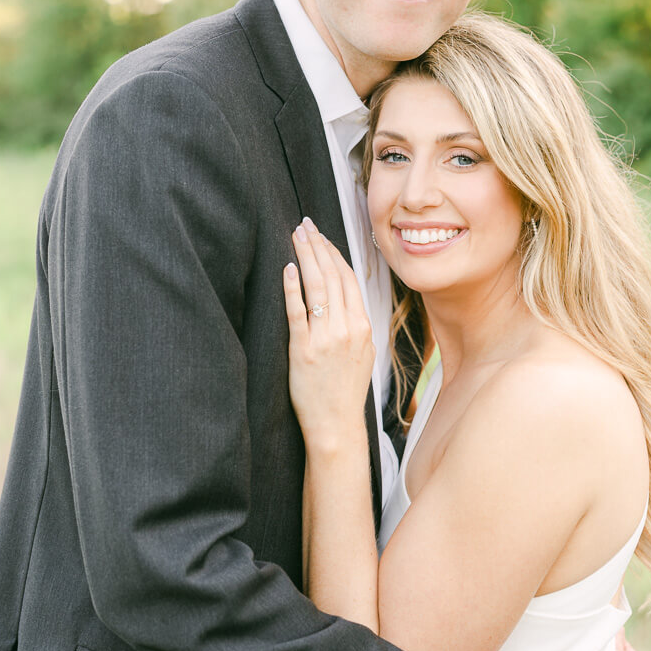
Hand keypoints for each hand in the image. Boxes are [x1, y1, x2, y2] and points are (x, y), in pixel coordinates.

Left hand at [283, 217, 374, 445]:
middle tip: (304, 225)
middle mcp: (347, 329)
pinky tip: (288, 268)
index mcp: (363, 327)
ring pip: (317, 287)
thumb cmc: (345, 391)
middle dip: (318, 245)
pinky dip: (292, 288)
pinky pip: (297, 312)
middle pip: (332, 276)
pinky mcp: (304, 350)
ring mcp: (326, 339)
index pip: (348, 279)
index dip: (334, 253)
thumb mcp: (363, 353)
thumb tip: (343, 297)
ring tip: (295, 236)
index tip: (321, 236)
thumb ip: (355, 324)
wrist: (336, 426)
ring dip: (306, 256)